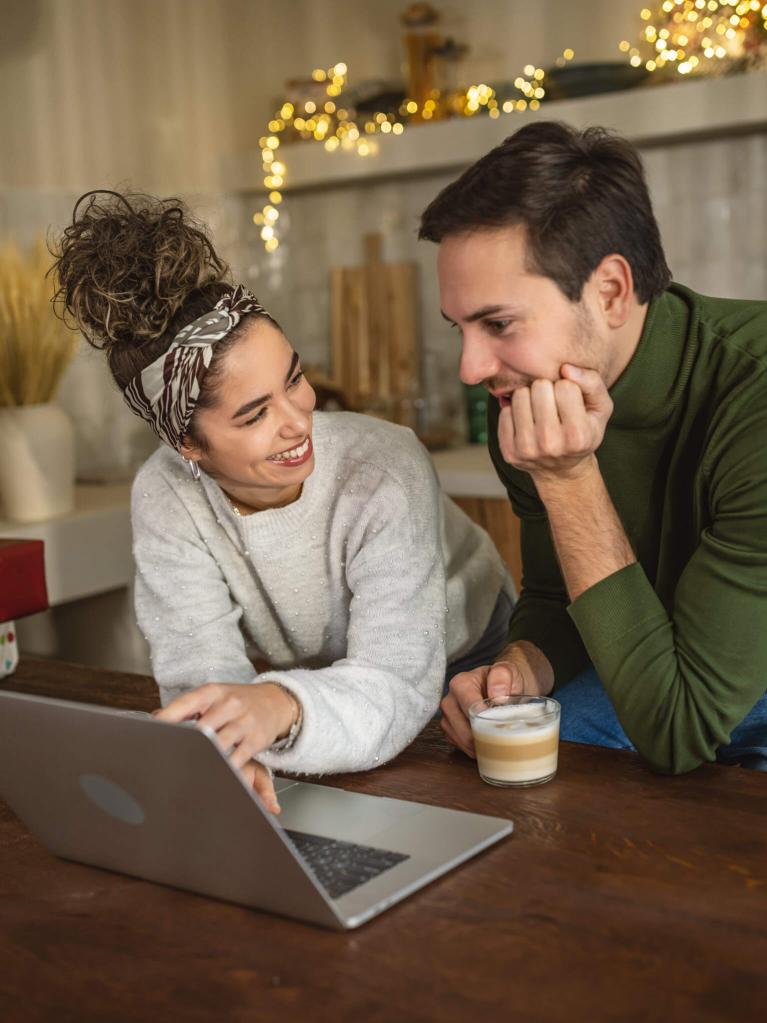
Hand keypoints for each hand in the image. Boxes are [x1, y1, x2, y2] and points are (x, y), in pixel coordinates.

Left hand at [154, 682, 297, 813]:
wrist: (276, 701)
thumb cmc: (238, 701)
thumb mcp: (214, 696)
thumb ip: (187, 707)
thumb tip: (156, 717)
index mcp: (213, 692)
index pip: (185, 703)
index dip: (167, 718)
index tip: (151, 731)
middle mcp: (229, 704)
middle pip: (201, 728)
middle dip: (184, 744)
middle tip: (167, 758)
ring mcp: (244, 722)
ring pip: (219, 744)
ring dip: (204, 758)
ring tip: (187, 771)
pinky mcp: (256, 739)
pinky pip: (238, 758)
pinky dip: (225, 769)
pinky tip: (215, 775)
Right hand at [440, 641, 553, 757]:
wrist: (506, 684)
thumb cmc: (506, 679)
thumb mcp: (509, 671)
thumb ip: (502, 678)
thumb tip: (496, 696)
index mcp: (461, 683)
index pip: (468, 709)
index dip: (484, 722)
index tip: (499, 728)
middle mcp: (450, 698)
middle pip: (461, 728)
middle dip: (482, 738)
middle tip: (502, 740)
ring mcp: (448, 714)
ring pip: (458, 739)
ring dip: (477, 745)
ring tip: (496, 742)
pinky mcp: (450, 727)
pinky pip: (457, 744)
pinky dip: (472, 748)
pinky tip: (485, 744)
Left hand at [498, 366, 612, 481]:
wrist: (561, 470)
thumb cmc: (584, 431)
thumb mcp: (600, 409)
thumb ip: (592, 383)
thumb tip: (565, 368)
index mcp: (578, 436)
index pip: (565, 386)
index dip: (568, 387)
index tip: (570, 400)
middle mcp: (551, 445)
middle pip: (539, 387)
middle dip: (547, 389)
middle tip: (552, 403)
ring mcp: (527, 450)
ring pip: (519, 396)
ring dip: (529, 397)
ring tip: (539, 410)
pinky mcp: (508, 452)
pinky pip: (505, 411)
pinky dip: (515, 411)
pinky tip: (527, 421)